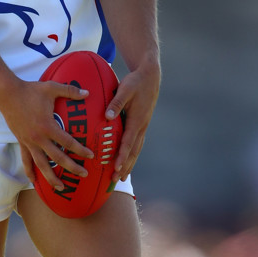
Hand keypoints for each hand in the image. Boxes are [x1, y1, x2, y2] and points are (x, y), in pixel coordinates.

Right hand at [0, 78, 93, 189]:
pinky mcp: (21, 142)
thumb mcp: (51, 88)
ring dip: (52, 177)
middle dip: (72, 167)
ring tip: (61, 187)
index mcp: (48, 126)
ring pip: (42, 164)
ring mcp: (29, 142)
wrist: (7, 95)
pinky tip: (34, 181)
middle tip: (84, 174)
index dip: (80, 149)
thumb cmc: (30, 90)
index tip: (91, 155)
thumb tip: (87, 93)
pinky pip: (26, 160)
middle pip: (58, 158)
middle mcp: (39, 138)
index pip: (68, 142)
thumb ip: (70, 90)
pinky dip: (30, 172)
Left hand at [105, 61, 159, 182]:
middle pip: (133, 151)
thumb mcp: (125, 89)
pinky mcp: (141, 123)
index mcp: (137, 120)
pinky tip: (127, 160)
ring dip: (129, 163)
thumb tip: (107, 116)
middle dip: (125, 166)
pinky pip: (136, 142)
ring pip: (136, 149)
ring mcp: (142, 126)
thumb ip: (116, 103)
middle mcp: (141, 126)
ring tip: (122, 177)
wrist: (150, 76)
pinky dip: (131, 154)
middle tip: (116, 180)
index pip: (128, 142)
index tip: (116, 167)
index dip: (122, 156)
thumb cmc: (136, 82)